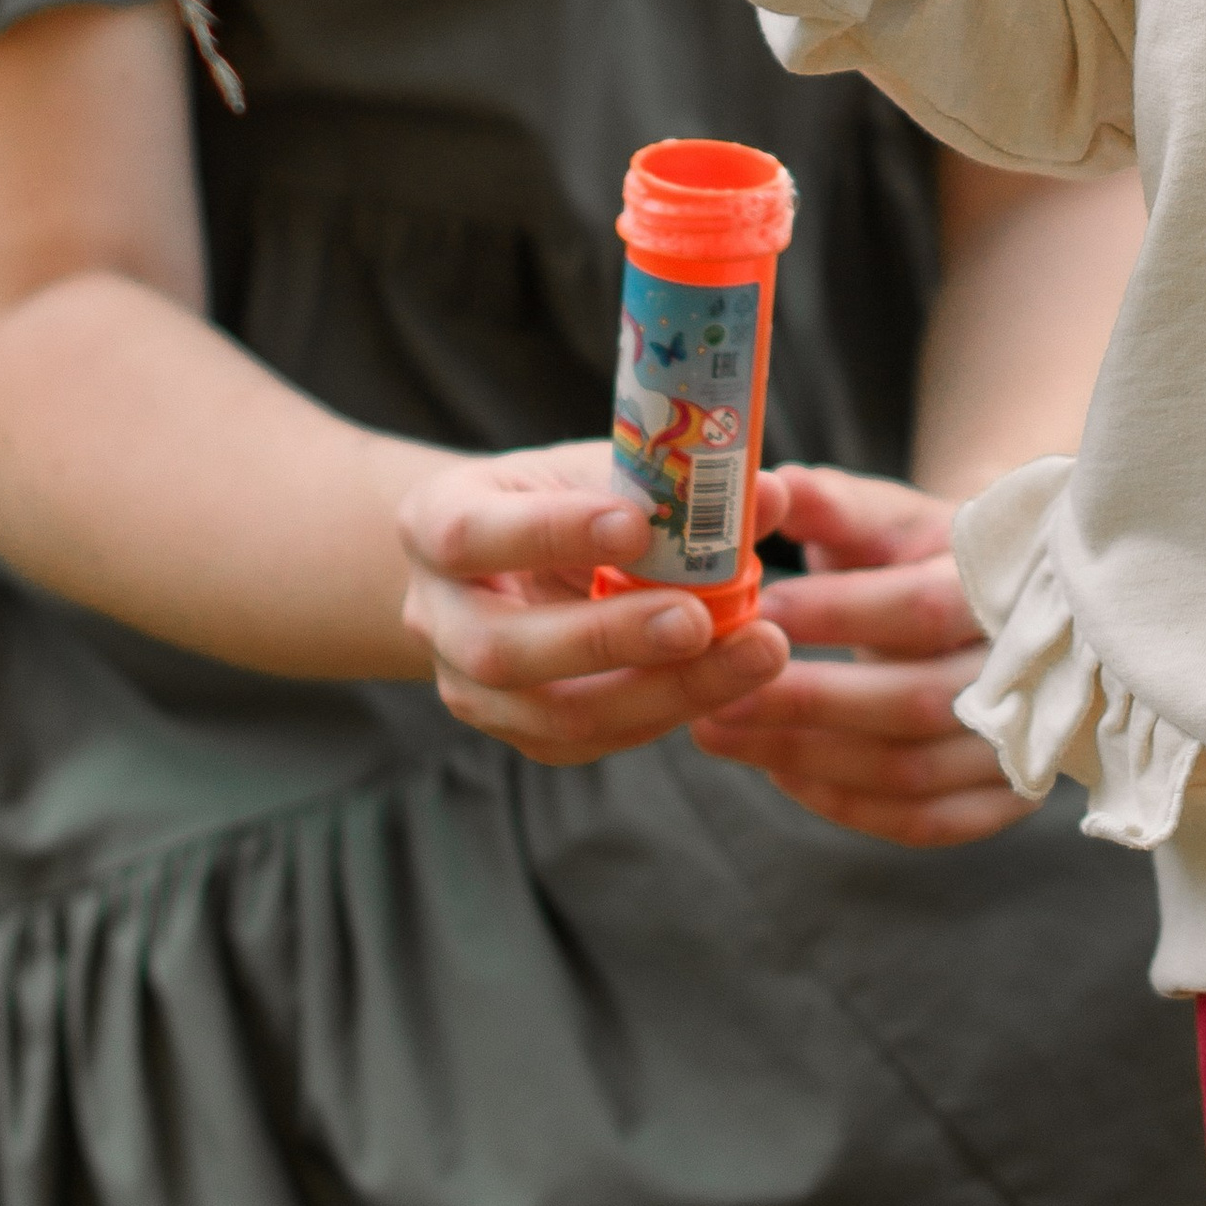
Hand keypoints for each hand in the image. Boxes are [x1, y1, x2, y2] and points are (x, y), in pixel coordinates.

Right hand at [399, 439, 789, 765]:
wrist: (511, 557)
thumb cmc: (561, 495)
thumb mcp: (596, 466)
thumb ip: (670, 479)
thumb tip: (770, 494)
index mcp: (436, 523)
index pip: (473, 535)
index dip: (551, 533)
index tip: (636, 526)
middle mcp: (435, 616)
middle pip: (504, 649)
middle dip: (610, 638)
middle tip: (700, 618)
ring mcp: (470, 687)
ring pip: (555, 713)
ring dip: (663, 690)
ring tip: (755, 654)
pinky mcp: (522, 731)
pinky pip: (593, 738)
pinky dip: (669, 710)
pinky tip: (734, 679)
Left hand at [689, 460, 1034, 846]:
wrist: (999, 610)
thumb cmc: (924, 553)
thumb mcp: (888, 516)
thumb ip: (831, 503)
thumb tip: (769, 488)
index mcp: (1010, 582)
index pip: (920, 607)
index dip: (835, 614)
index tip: (752, 612)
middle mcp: (1029, 671)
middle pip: (914, 701)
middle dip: (806, 701)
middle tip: (711, 694)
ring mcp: (1026, 745)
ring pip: (910, 771)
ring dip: (805, 757)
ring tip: (718, 729)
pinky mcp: (1005, 801)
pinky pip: (919, 821)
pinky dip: (843, 802)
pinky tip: (779, 772)